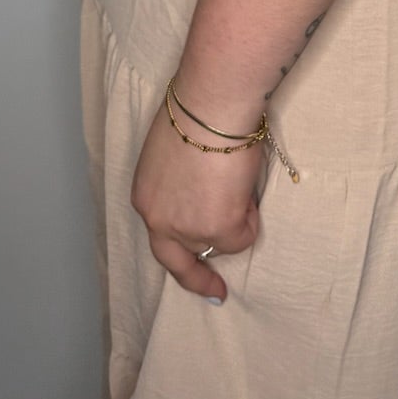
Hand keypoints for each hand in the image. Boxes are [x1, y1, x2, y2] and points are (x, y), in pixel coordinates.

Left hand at [130, 103, 261, 300]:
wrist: (212, 106)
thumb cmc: (197, 113)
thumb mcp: (171, 156)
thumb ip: (179, 185)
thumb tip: (203, 193)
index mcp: (146, 198)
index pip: (160, 236)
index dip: (179, 251)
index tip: (193, 268)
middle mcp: (159, 220)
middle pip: (181, 258)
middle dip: (199, 280)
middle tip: (216, 292)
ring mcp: (188, 228)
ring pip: (221, 241)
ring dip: (235, 219)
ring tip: (237, 179)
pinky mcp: (219, 228)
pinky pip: (245, 234)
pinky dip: (252, 216)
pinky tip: (245, 185)